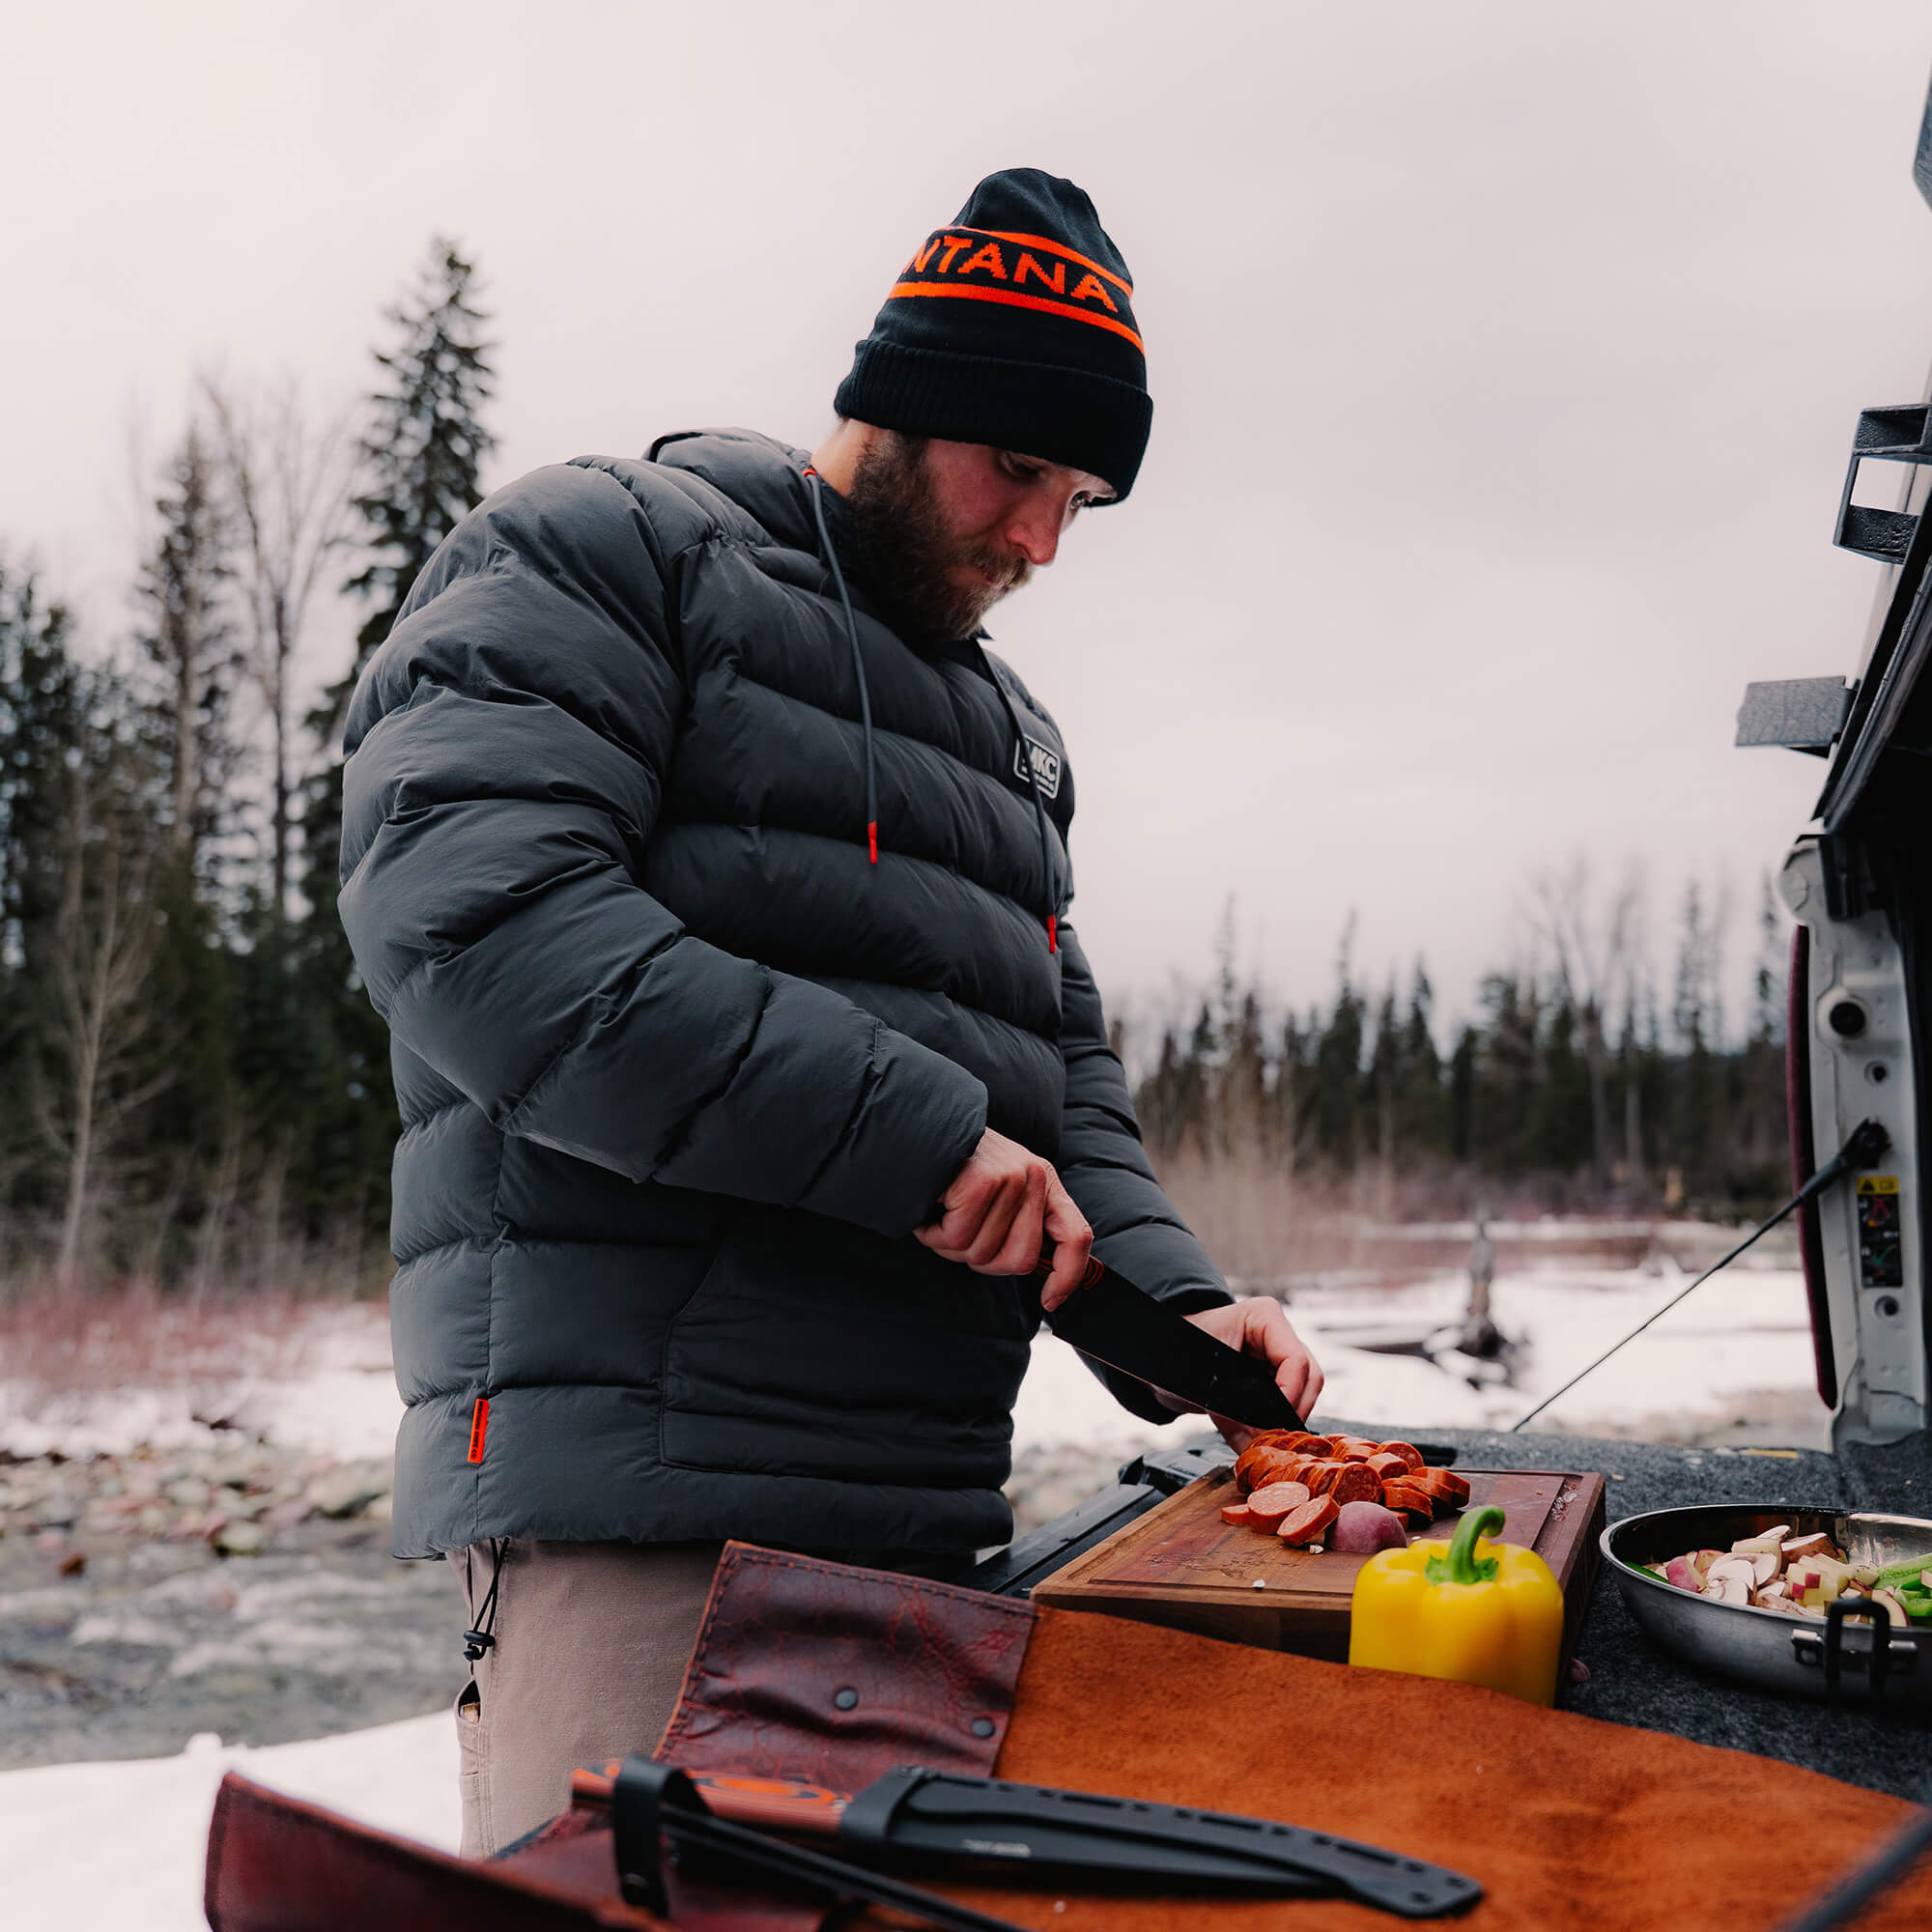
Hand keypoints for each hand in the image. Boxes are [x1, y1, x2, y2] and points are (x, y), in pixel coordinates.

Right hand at [915, 1128, 1093, 1309]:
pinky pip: (956, 1237)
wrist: (915, 1123)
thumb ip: (1018, 1221)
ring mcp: (1011, 1176)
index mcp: (1046, 1181)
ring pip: (980, 1252)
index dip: (1067, 1276)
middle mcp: (1035, 1176)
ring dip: (947, 1244)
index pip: (1077, 1237)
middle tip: (955, 1236)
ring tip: (938, 1216)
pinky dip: (932, 1233)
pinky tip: (928, 1210)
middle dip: (980, 1260)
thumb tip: (1031, 1269)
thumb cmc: (952, 1166)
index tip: (1048, 1302)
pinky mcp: (982, 1181)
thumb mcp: (998, 1188)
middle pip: (1020, 1260)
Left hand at [1154, 1300, 1324, 1452]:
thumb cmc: (1177, 1351)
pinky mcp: (1274, 1378)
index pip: (1295, 1360)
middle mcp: (1278, 1335)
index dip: (1290, 1395)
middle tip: (1273, 1438)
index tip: (1275, 1422)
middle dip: (1292, 1412)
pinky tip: (1255, 1441)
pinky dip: (1272, 1426)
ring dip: (1284, 1422)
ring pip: (1305, 1394)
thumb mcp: (1200, 1377)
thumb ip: (1231, 1406)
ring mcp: (1279, 1357)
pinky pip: (1287, 1406)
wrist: (1162, 1353)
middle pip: (1310, 1378)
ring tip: (1262, 1442)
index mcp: (1263, 1318)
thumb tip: (1256, 1442)